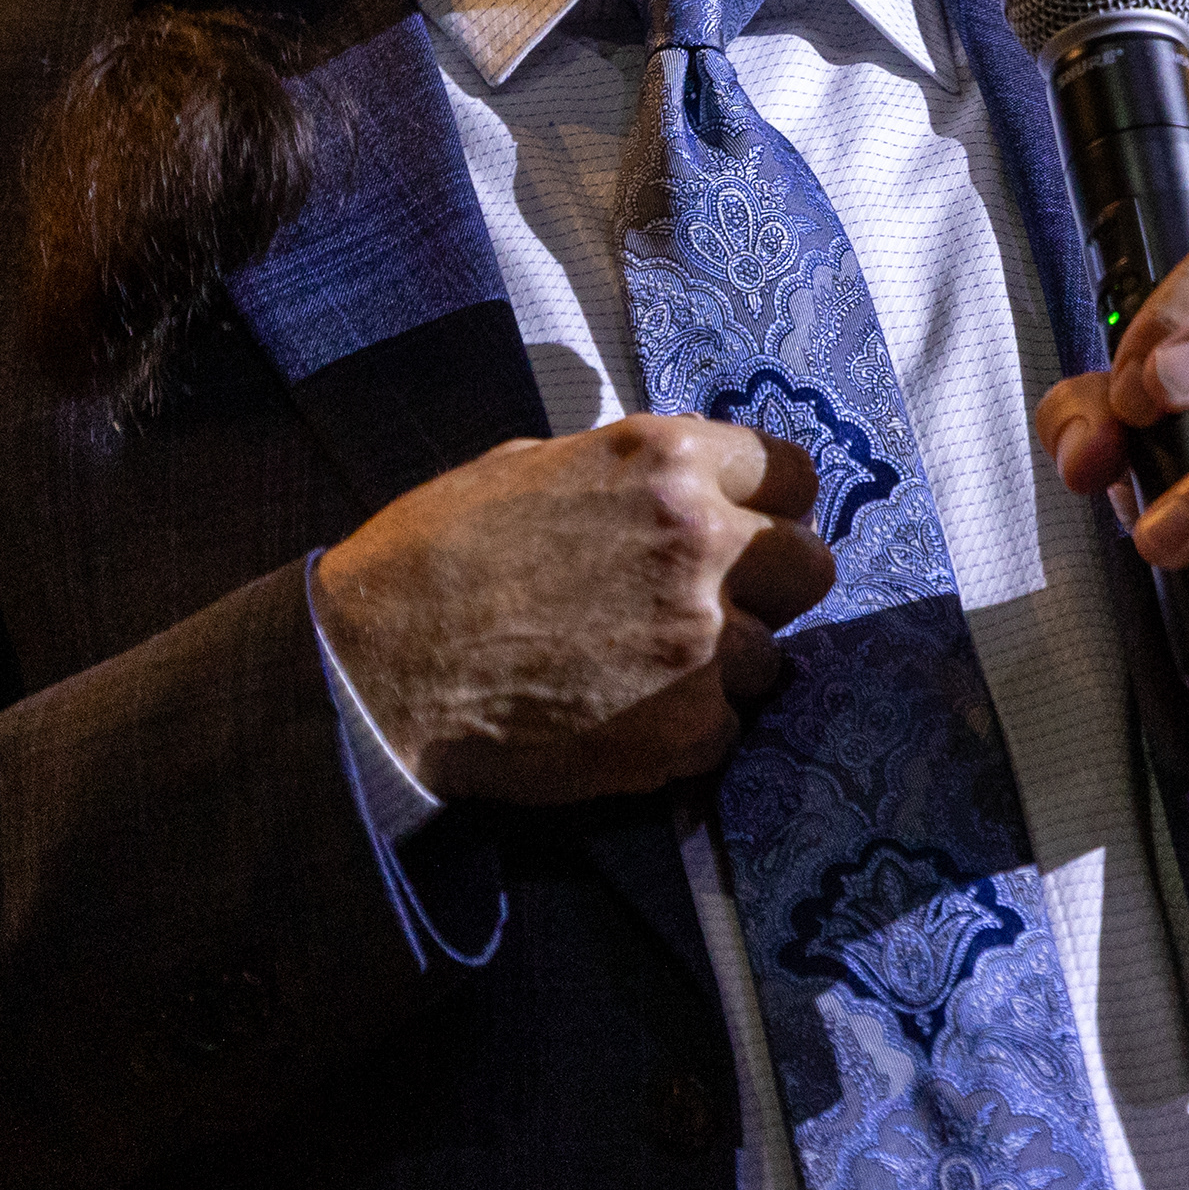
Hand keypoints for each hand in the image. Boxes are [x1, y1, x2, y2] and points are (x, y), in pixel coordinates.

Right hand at [311, 418, 835, 806]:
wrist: (378, 667)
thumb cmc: (436, 557)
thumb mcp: (535, 467)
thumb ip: (633, 478)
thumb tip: (690, 489)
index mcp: (665, 460)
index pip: (792, 473)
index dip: (770, 506)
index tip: (750, 528)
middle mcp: (700, 540)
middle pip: (810, 565)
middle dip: (770, 585)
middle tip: (714, 604)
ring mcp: (701, 641)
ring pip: (775, 657)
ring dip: (726, 667)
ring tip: (643, 668)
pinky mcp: (687, 729)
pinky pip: (727, 728)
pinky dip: (686, 729)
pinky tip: (620, 713)